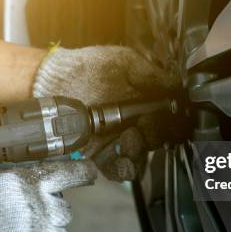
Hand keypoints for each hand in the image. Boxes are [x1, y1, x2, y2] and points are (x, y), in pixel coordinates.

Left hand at [33, 45, 181, 180]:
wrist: (52, 80)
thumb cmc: (88, 67)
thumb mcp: (126, 63)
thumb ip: (151, 76)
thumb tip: (177, 86)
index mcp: (141, 106)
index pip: (162, 122)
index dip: (165, 124)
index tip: (161, 119)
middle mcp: (131, 125)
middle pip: (151, 142)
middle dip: (149, 138)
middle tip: (139, 129)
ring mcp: (114, 141)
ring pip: (136, 159)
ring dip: (137, 154)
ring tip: (128, 141)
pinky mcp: (97, 154)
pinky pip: (114, 168)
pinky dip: (120, 168)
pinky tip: (120, 158)